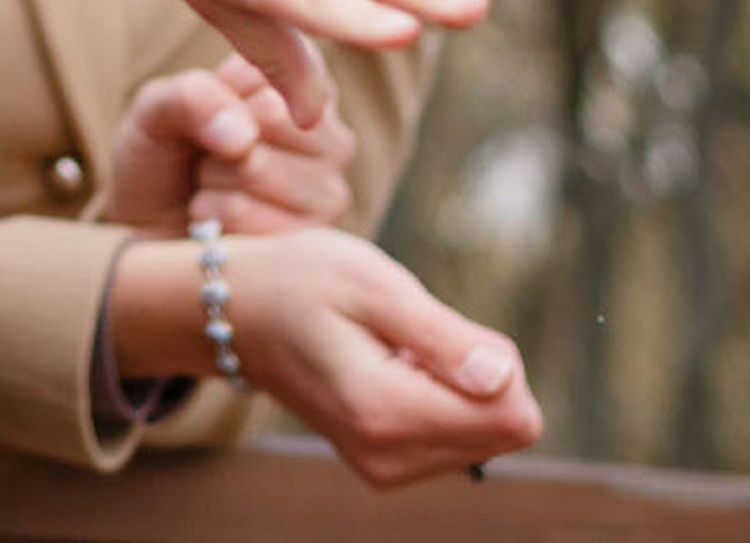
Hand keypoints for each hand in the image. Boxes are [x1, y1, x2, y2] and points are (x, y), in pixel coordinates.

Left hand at [103, 53, 355, 236]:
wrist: (151, 227)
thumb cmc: (163, 156)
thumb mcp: (158, 107)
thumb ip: (192, 97)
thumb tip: (243, 139)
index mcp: (303, 87)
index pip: (267, 67)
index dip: (215, 93)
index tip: (206, 112)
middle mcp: (332, 137)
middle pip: (269, 116)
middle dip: (217, 136)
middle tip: (210, 155)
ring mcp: (330, 193)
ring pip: (253, 166)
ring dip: (211, 178)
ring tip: (213, 186)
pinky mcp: (312, 244)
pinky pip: (244, 213)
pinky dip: (212, 213)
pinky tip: (217, 221)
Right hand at [110, 225, 540, 484]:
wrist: (236, 311)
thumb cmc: (300, 280)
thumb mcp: (370, 280)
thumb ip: (442, 335)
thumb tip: (505, 380)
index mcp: (384, 412)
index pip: (513, 417)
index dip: (495, 360)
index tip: (439, 325)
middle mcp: (387, 458)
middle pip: (504, 429)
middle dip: (476, 372)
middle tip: (407, 330)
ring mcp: (384, 469)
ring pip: (484, 436)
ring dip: (454, 383)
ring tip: (389, 345)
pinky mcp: (384, 468)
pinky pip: (455, 440)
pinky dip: (435, 396)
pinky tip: (385, 365)